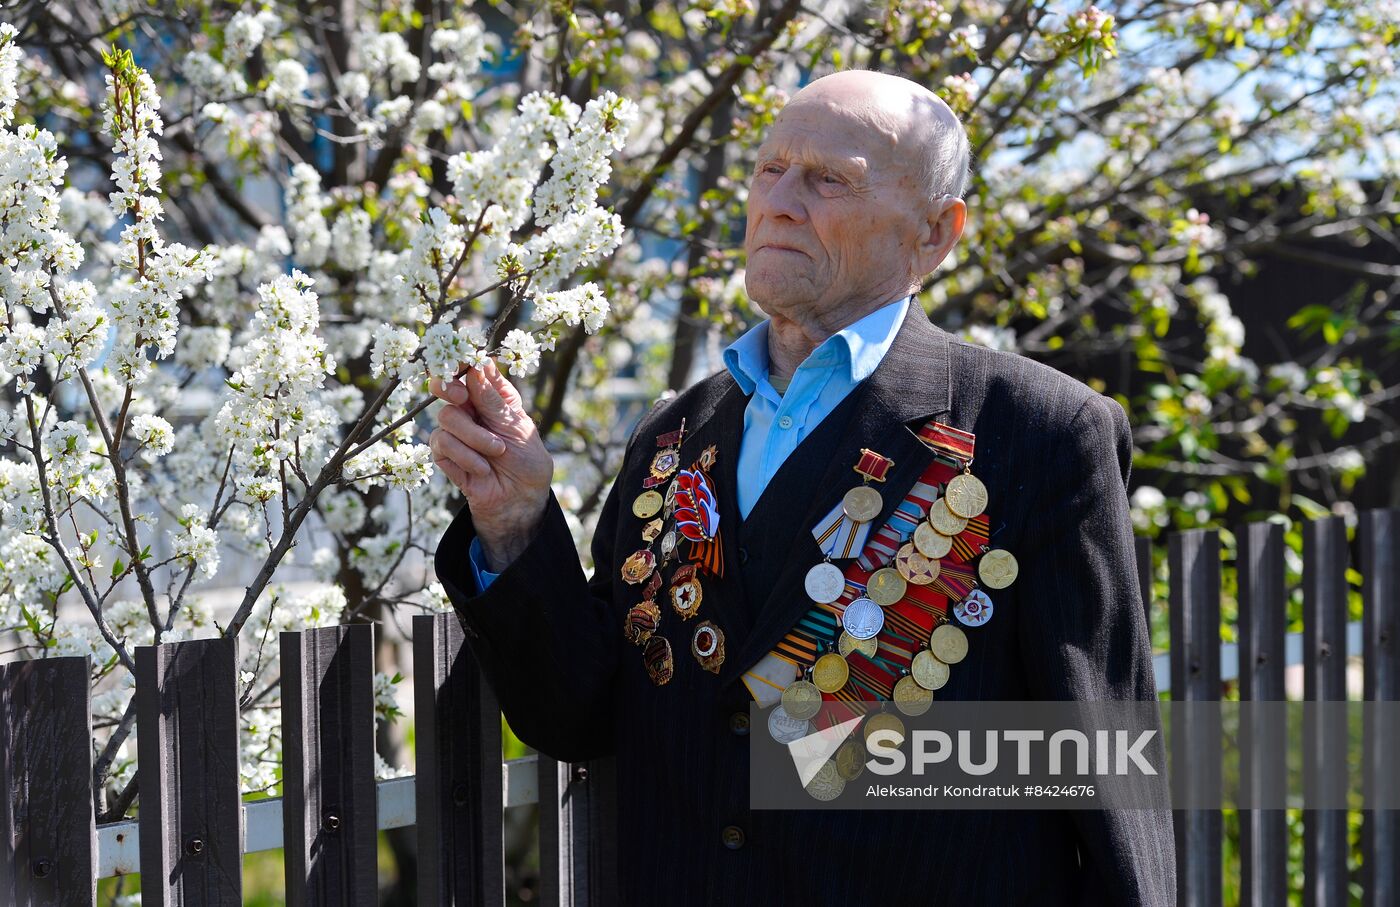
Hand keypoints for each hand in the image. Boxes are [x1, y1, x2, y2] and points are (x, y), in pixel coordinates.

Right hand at [430, 358, 553, 571]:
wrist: (519, 501)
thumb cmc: (527, 463)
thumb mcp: (517, 427)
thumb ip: (493, 400)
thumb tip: (477, 366)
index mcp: (494, 396)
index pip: (473, 369)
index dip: (463, 362)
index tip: (465, 364)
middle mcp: (472, 409)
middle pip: (446, 385)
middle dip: (450, 388)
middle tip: (462, 398)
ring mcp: (457, 430)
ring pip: (447, 417)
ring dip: (473, 437)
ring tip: (496, 453)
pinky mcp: (445, 453)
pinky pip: (442, 443)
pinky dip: (464, 456)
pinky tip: (482, 469)